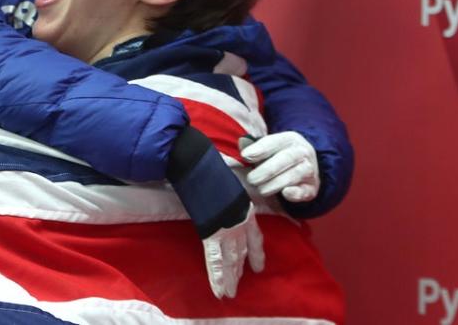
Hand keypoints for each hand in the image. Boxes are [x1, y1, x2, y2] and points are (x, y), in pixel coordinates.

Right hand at [167, 126, 258, 298]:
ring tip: (228, 294)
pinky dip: (217, 276)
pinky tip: (218, 290)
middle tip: (238, 286)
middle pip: (241, 251)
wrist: (199, 163)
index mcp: (244, 209)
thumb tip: (220, 187)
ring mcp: (226, 228)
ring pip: (230, 260)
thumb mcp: (225, 180)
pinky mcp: (212, 232)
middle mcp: (239, 221)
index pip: (254, 236)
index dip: (256, 252)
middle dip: (239, 270)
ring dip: (229, 278)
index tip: (258, 265)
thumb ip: (226, 190)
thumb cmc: (209, 166)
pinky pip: (215, 259)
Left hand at [242, 131, 319, 201]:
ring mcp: (309, 170)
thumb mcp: (268, 148)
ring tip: (261, 190)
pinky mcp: (311, 188)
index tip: (245, 156)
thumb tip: (237, 152)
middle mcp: (302, 152)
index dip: (259, 148)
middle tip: (251, 179)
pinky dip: (295, 193)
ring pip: (294, 174)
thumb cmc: (278, 157)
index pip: (274, 141)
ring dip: (275, 183)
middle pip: (286, 158)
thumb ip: (253, 149)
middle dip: (266, 170)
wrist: (304, 168)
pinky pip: (304, 190)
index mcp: (289, 139)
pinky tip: (285, 193)